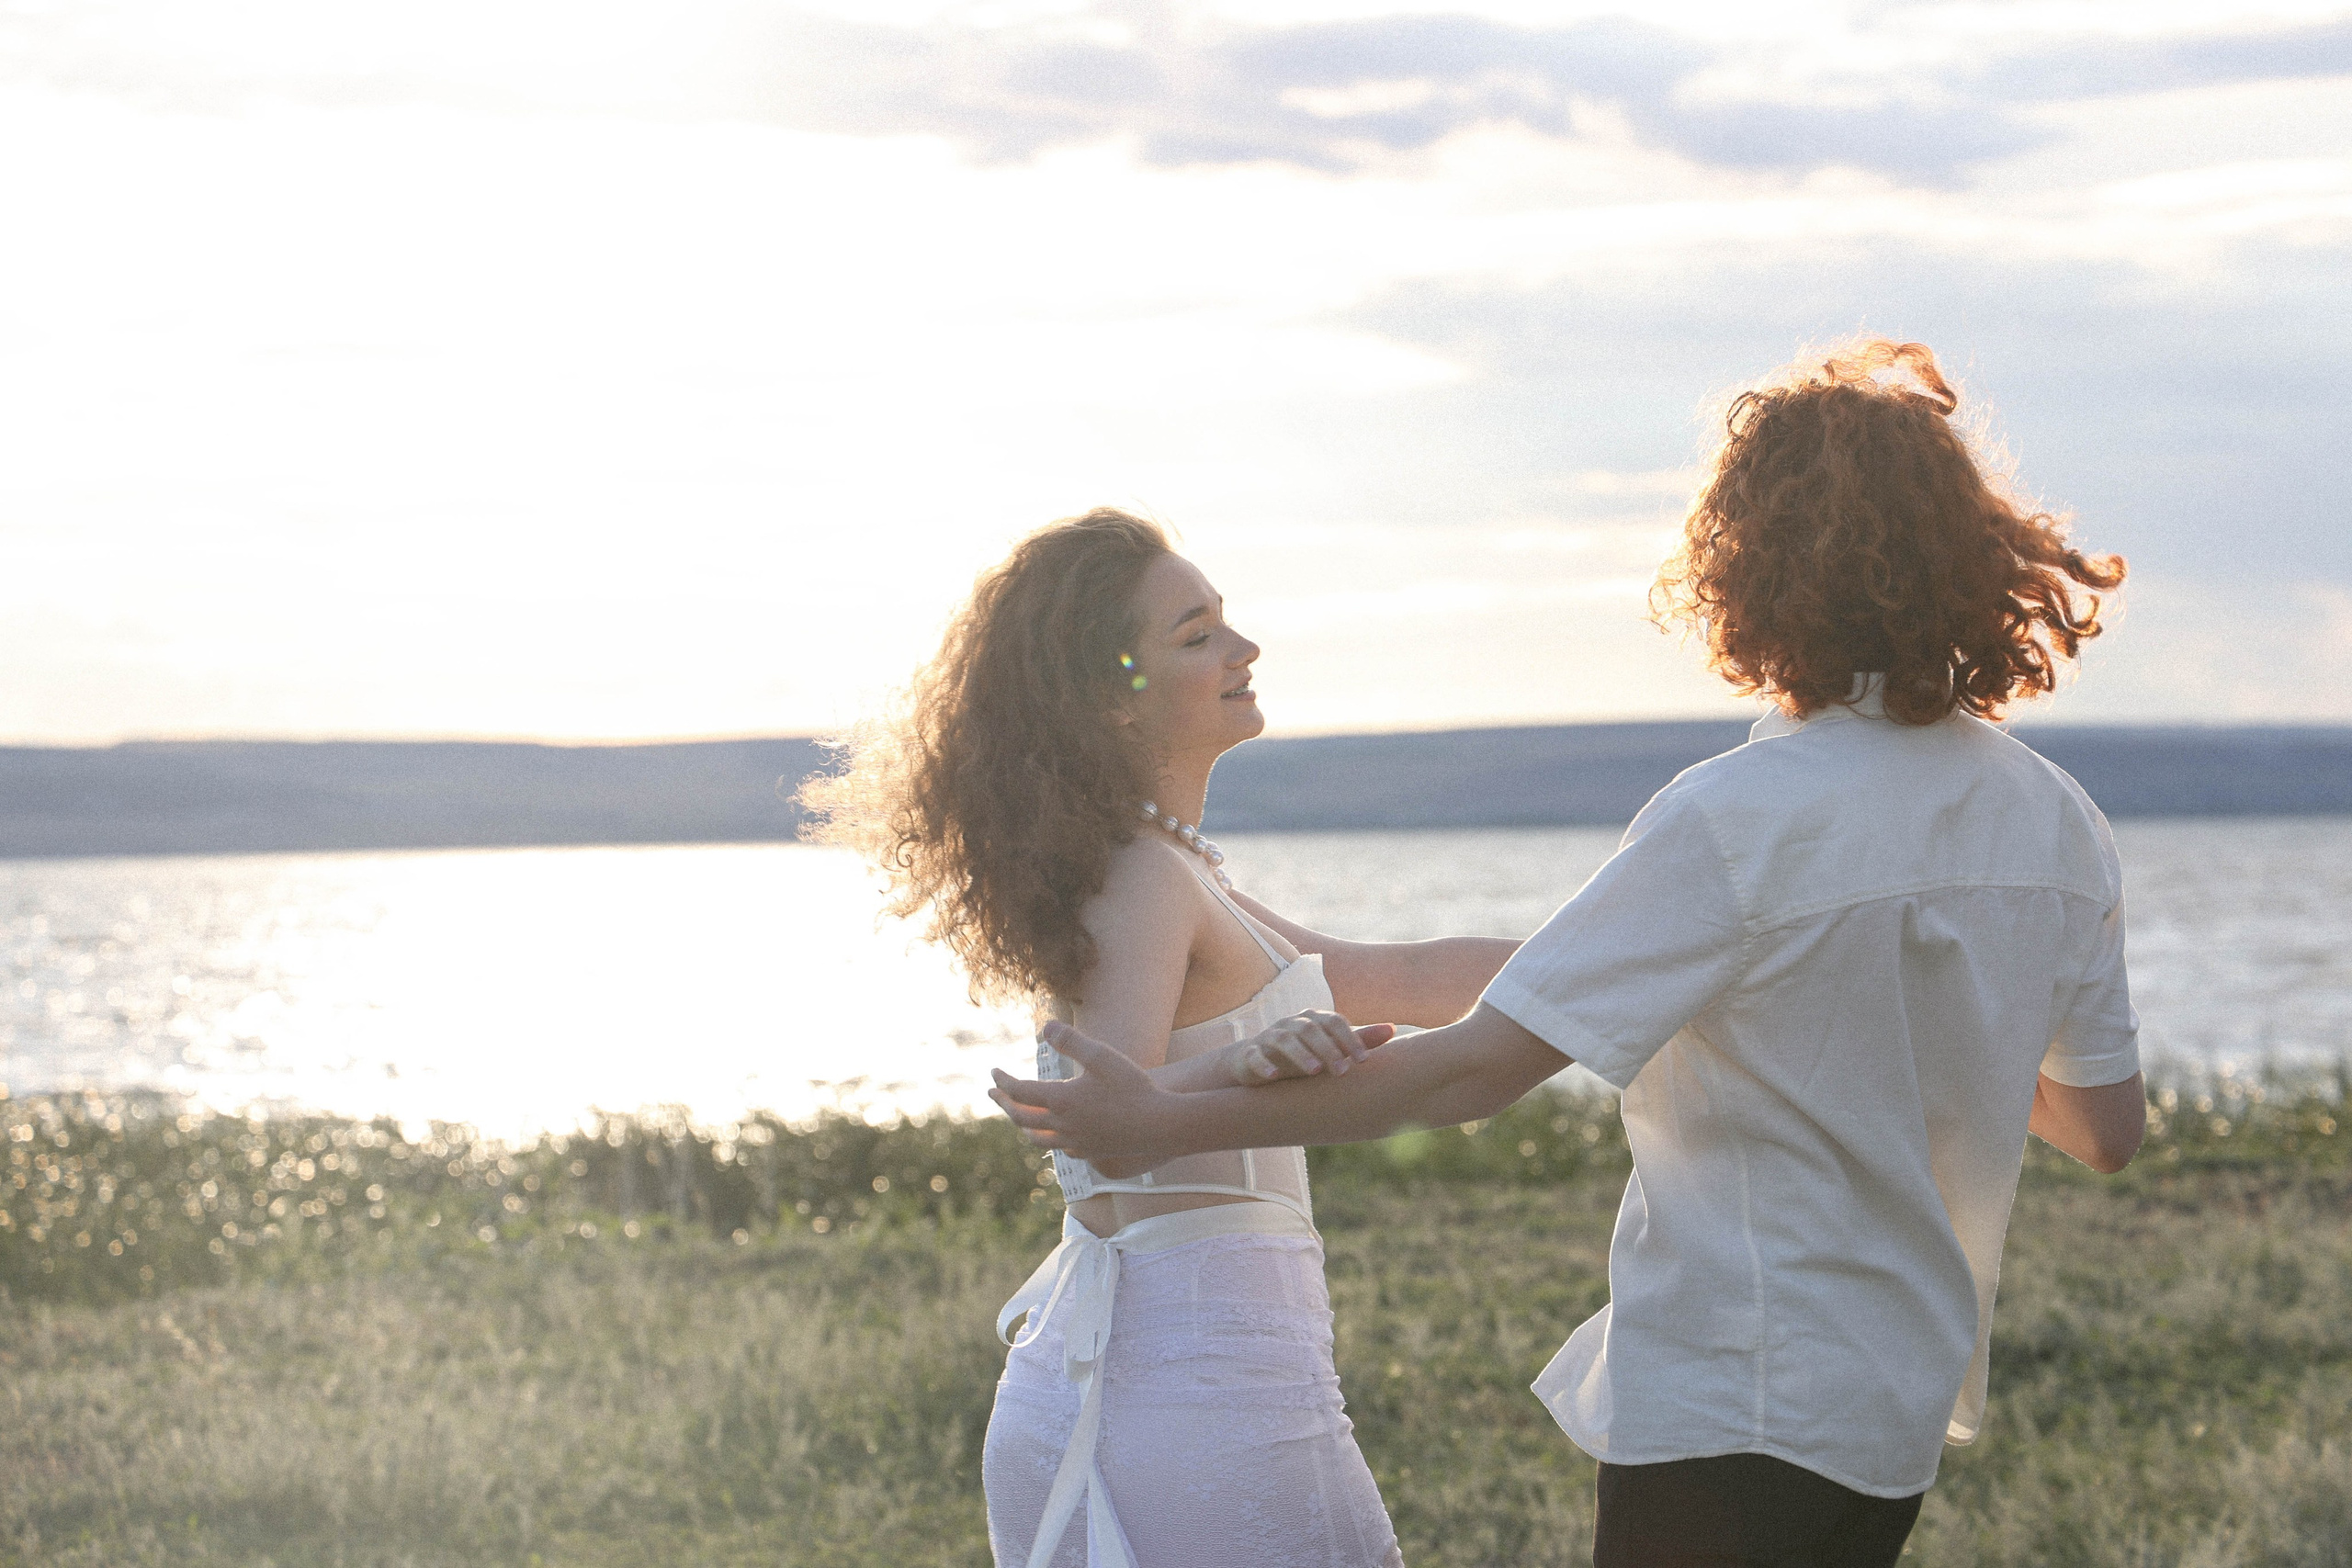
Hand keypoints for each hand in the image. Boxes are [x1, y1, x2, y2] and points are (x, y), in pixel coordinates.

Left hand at [990, 1022, 1183, 1172]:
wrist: (1160, 1126)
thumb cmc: (1133, 1087)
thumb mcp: (1102, 1056)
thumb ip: (1072, 1041)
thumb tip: (1045, 1026)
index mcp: (1061, 1100)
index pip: (1019, 1091)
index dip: (1003, 1081)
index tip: (993, 1072)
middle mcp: (1062, 1125)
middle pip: (1021, 1117)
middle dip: (1004, 1103)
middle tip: (993, 1093)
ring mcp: (1075, 1142)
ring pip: (1037, 1138)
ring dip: (1022, 1125)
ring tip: (1018, 1117)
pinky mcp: (1090, 1152)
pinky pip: (1060, 1148)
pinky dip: (1048, 1139)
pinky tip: (1055, 1134)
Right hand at [1229, 1012, 1394, 1085]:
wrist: (1256, 1062)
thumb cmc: (1302, 1055)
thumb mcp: (1331, 1048)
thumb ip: (1359, 1039)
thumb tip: (1393, 1029)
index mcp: (1313, 1020)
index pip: (1334, 1021)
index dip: (1350, 1039)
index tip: (1364, 1061)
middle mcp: (1291, 1024)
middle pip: (1310, 1029)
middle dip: (1328, 1049)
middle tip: (1343, 1072)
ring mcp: (1268, 1037)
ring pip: (1283, 1040)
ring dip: (1300, 1054)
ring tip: (1314, 1071)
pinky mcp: (1249, 1054)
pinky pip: (1254, 1056)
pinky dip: (1263, 1064)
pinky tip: (1274, 1076)